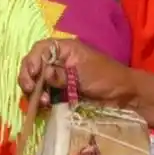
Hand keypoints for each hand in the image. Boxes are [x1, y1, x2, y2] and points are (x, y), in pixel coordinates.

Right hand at [18, 39, 137, 108]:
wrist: (124, 97)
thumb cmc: (108, 78)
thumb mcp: (85, 73)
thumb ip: (63, 74)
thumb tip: (44, 74)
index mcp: (65, 49)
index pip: (40, 49)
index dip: (32, 60)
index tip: (34, 75)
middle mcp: (58, 61)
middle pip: (34, 64)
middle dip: (29, 77)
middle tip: (31, 91)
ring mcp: (58, 77)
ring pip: (36, 81)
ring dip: (34, 91)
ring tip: (42, 102)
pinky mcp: (60, 93)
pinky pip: (44, 94)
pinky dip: (40, 100)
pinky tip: (44, 106)